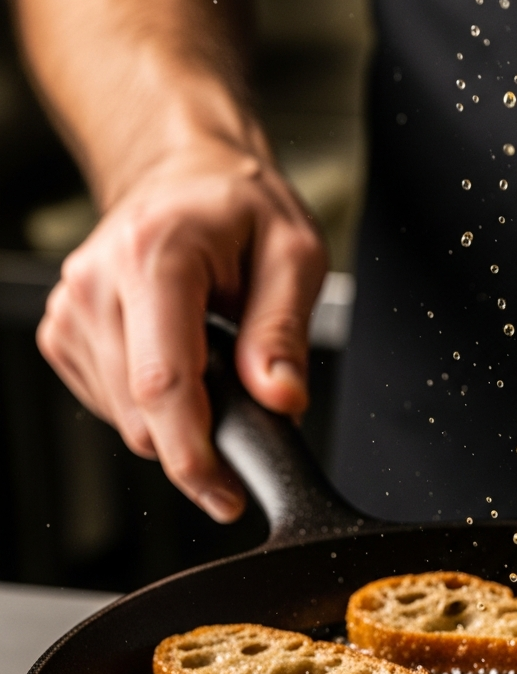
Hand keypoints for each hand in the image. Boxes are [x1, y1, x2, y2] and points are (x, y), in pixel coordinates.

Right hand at [37, 138, 326, 520]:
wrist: (185, 179)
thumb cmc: (241, 209)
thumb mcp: (294, 255)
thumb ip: (284, 331)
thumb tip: (280, 399)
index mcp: (153, 257)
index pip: (162, 383)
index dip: (193, 455)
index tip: (224, 495)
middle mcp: (97, 284)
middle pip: (141, 413)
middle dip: (200, 440)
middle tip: (248, 406)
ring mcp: (72, 310)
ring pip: (125, 419)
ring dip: (179, 419)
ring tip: (214, 362)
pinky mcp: (64, 333)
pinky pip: (111, 405)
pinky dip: (154, 405)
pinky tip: (179, 362)